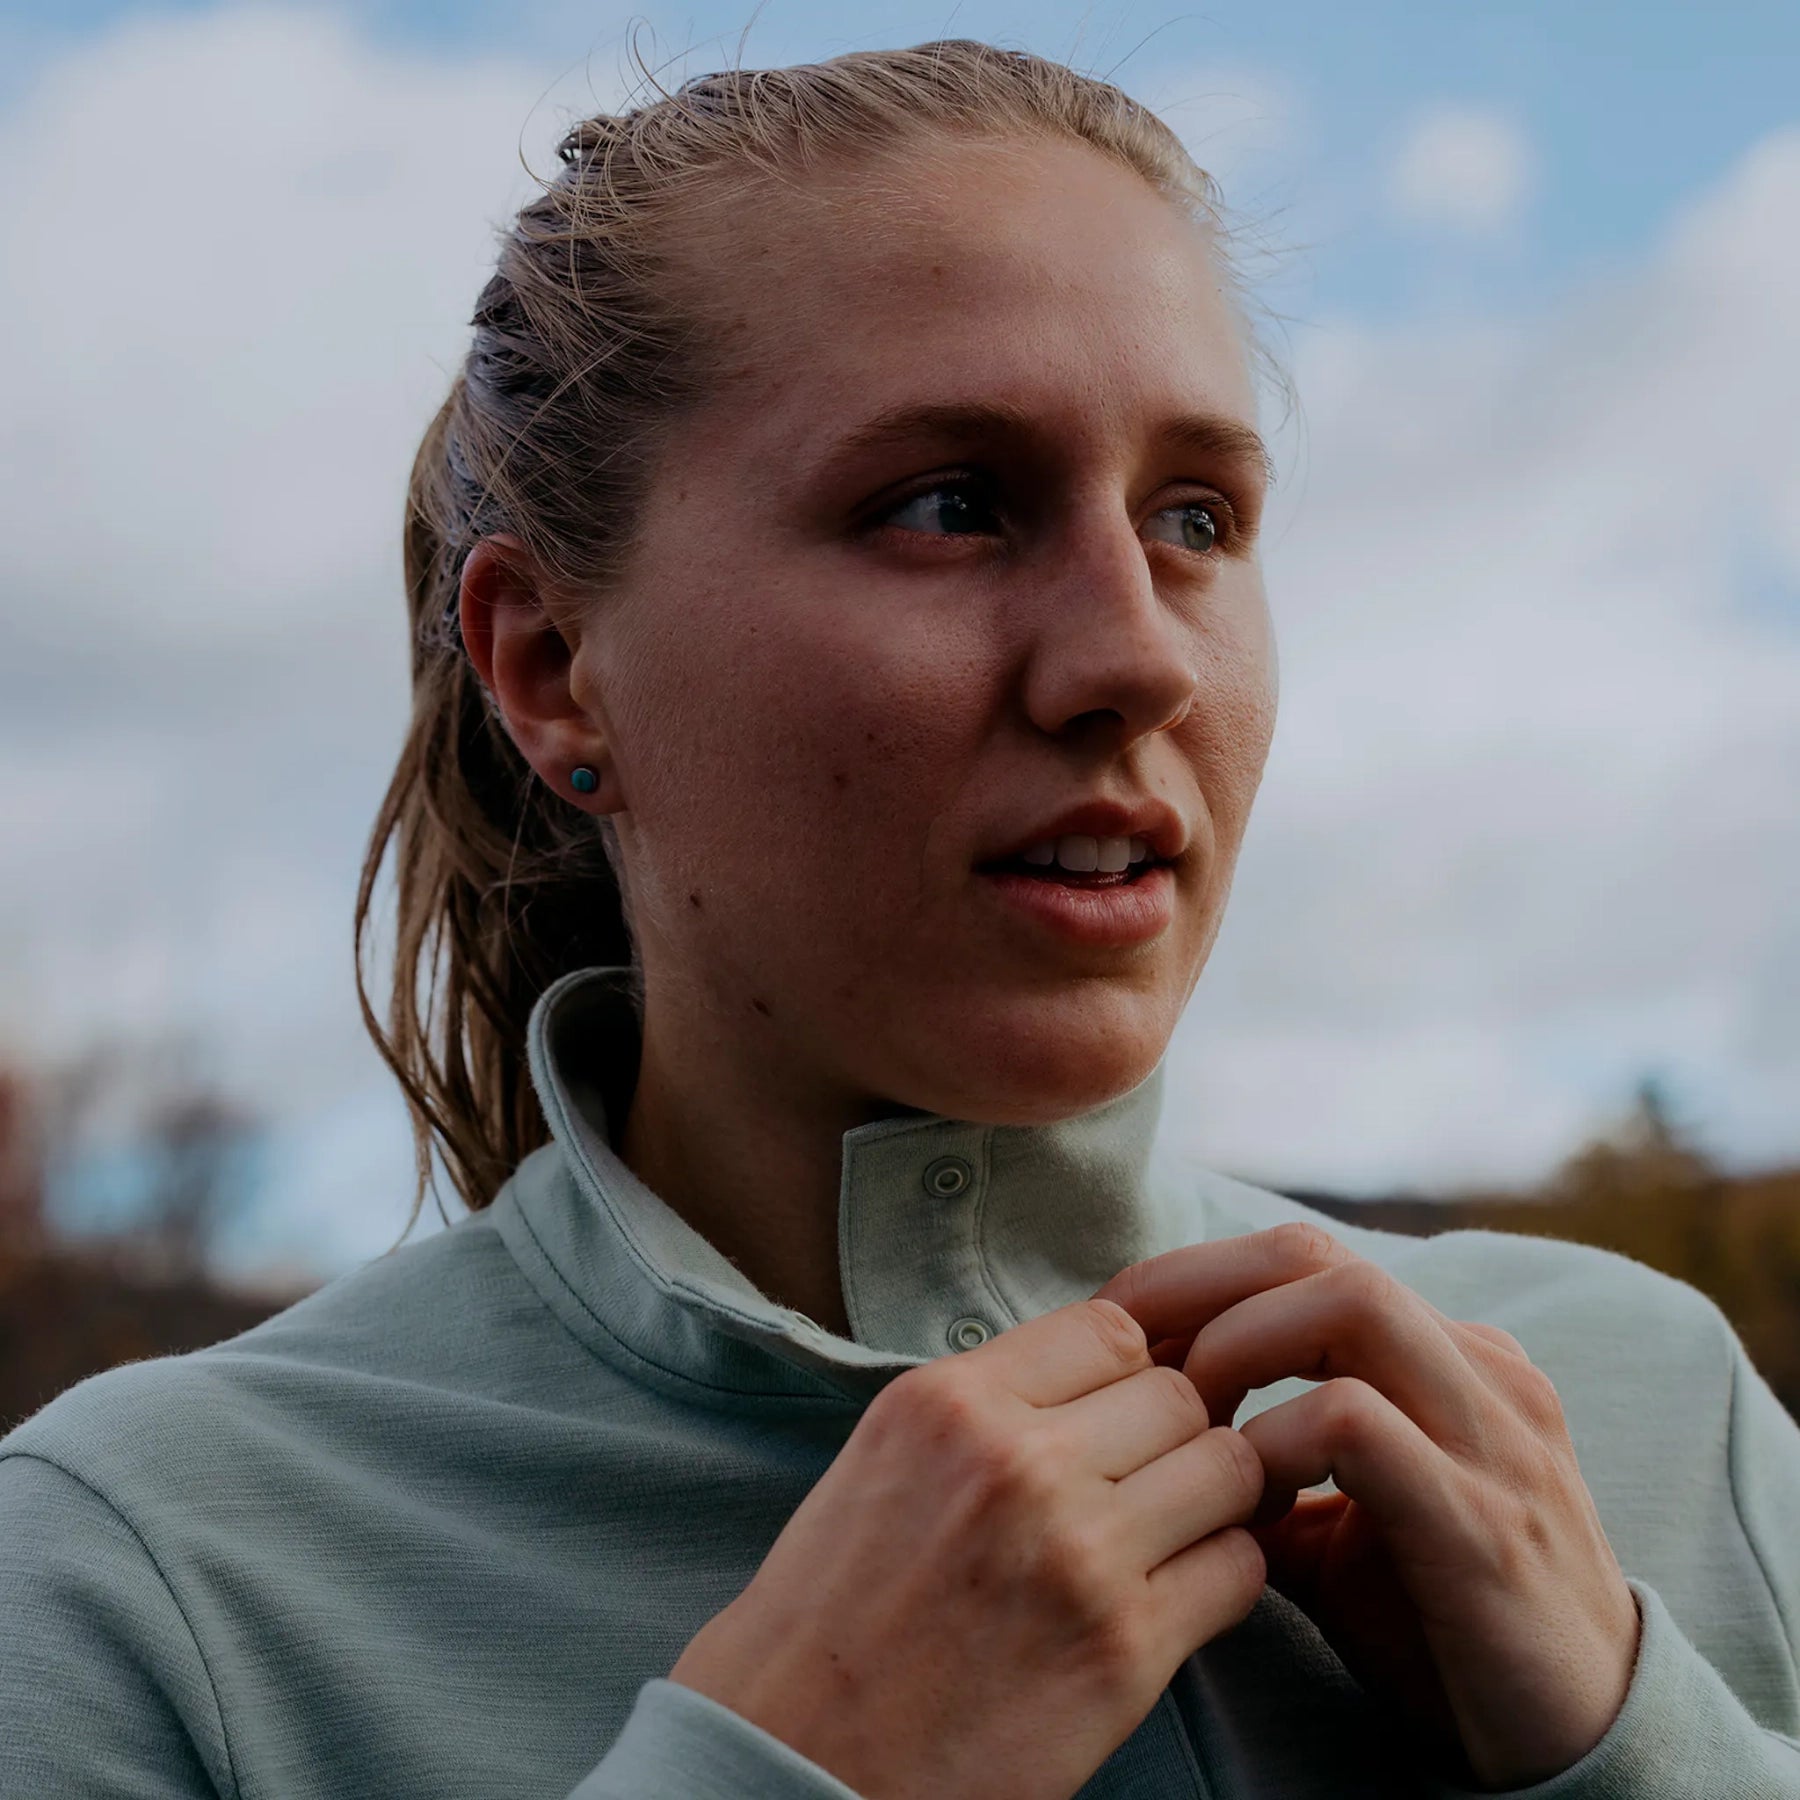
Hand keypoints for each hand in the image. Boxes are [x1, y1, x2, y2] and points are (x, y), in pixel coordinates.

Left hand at [1095, 1221, 1641, 1789]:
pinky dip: (1276, 1442)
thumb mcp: (1339, 1533)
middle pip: (1312, 1254)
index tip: (1120, 1342)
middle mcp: (1479, 1369)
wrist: (1583, 1749)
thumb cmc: (1446, 1631)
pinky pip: (1354, 1422)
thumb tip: (1144, 1443)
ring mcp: (1493, 1435)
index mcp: (1449, 1357)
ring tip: (1193, 1425)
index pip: (1300, 1260)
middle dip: (1197, 1288)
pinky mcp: (1482, 1520)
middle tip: (1130, 1364)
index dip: (1195, 1283)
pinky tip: (1251, 1500)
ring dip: (1237, 1347)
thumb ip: (1261, 1470)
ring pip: (1347, 1302)